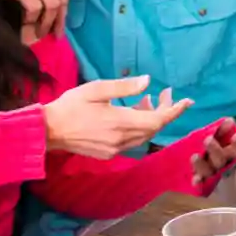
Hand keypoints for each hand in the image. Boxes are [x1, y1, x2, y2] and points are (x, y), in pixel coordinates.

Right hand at [4, 0, 71, 38]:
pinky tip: (25, 24)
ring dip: (47, 23)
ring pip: (52, 6)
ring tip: (39, 34)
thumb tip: (47, 8)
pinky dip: (32, 18)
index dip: (64, 11)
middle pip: (62, 0)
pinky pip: (35, 8)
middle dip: (59, 20)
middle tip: (53, 35)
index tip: (59, 25)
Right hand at [43, 76, 192, 157]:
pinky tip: (131, 114)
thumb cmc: (70, 106)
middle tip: (165, 93)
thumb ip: (124, 87)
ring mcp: (115, 149)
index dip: (174, 110)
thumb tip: (148, 82)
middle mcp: (121, 140)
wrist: (47, 131)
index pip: (158, 120)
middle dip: (164, 111)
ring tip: (146, 100)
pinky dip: (138, 127)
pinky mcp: (108, 153)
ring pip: (143, 135)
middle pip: (153, 128)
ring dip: (150, 119)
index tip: (187, 101)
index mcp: (120, 123)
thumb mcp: (96, 89)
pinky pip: (132, 141)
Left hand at [191, 118, 235, 188]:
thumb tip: (229, 120)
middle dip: (215, 150)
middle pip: (221, 160)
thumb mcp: (213, 135)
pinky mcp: (199, 181)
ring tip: (194, 156)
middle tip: (207, 139)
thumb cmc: (205, 145)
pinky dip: (198, 181)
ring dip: (202, 165)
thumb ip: (220, 129)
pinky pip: (200, 183)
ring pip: (209, 171)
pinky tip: (194, 180)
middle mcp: (220, 165)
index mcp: (226, 153)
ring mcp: (209, 174)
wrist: (187, 160)